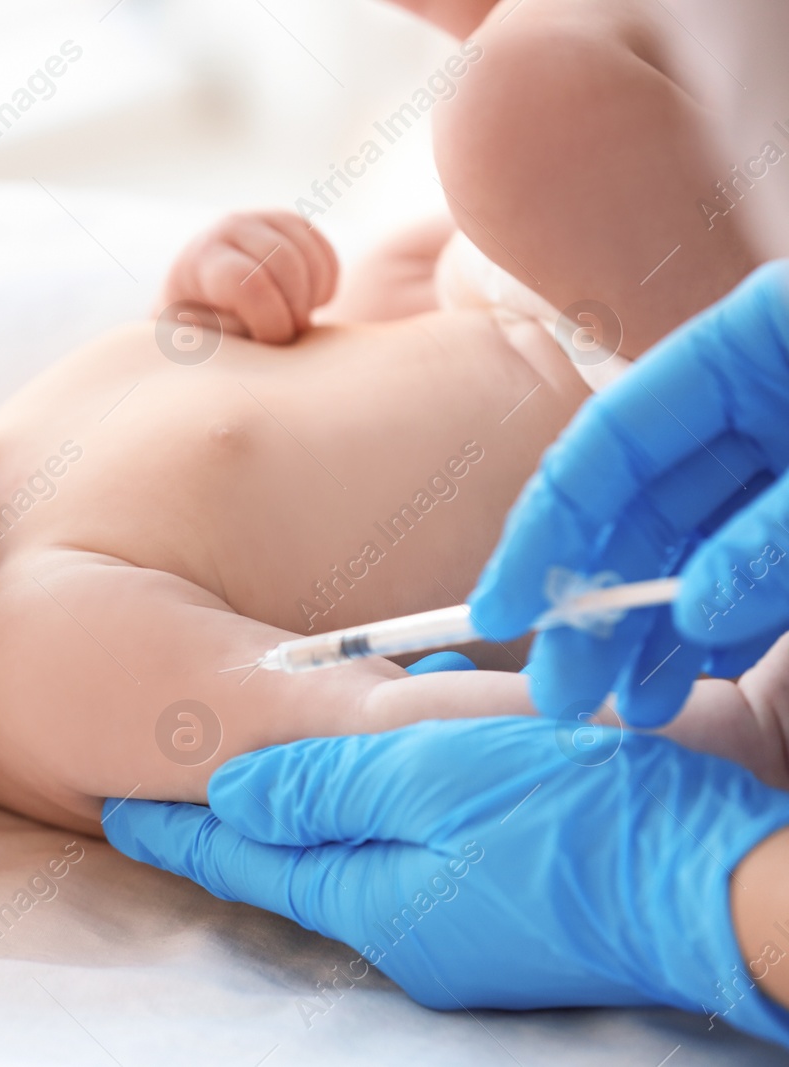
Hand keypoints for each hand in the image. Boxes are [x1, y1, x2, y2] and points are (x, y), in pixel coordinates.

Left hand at [103, 717, 788, 1045]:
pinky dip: (412, 784)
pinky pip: (430, 840)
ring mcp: (462, 928)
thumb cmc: (574, 822)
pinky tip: (434, 724)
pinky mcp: (510, 907)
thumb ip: (323, 788)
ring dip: (342, 776)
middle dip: (254, 801)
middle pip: (301, 855)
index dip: (175, 830)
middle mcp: (407, 929)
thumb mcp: (429, 782)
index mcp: (371, 900)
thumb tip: (230, 796)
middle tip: (197, 756)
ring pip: (371, 837)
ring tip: (329, 706)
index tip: (114, 808)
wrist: (722, 887)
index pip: (244, 863)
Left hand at [158, 211, 338, 343]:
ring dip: (311, 300)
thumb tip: (269, 330)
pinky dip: (325, 289)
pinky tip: (305, 306)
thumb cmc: (205, 330)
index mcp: (201, 259)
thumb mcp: (205, 340)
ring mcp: (265, 220)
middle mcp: (231, 228)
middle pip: (285, 261)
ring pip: (310, 257)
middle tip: (290, 336)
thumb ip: (234, 335)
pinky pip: (327, 258)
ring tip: (294, 323)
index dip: (271, 319)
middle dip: (296, 308)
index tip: (271, 342)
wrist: (206, 303)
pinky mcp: (295, 226)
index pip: (247, 282)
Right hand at [467, 262, 788, 725]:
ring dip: (659, 629)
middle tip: (565, 690)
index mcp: (749, 343)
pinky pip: (756, 562)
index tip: (501, 612)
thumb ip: (773, 539)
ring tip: (631, 706)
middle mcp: (758, 392)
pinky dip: (726, 622)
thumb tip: (688, 618)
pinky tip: (690, 675)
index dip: (545, 530)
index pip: (606, 444)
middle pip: (642, 504)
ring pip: (696, 544)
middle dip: (599, 601)